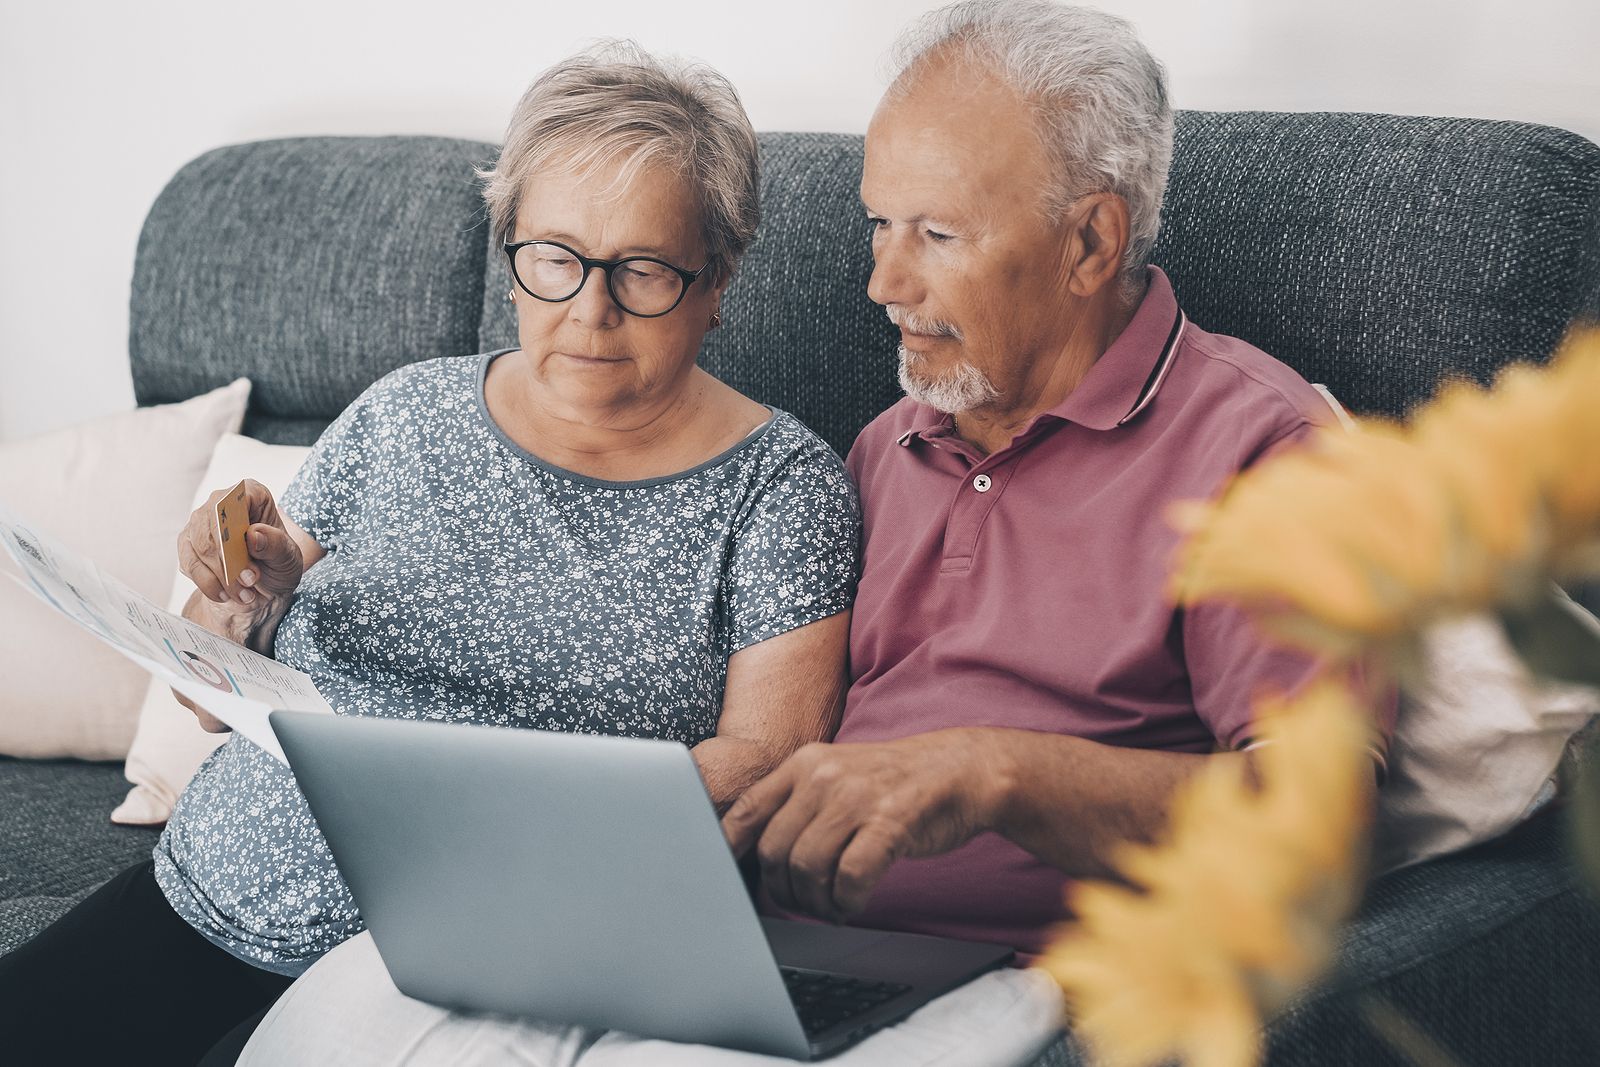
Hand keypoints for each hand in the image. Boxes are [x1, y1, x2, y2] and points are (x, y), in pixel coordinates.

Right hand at [176, 479, 303, 619]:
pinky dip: (208, 584)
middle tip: (250, 582)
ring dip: (220, 578)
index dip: (235, 534)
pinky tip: (227, 594)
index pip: (231, 503)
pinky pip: (189, 564)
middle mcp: (220, 503)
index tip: (250, 565)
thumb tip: (252, 534)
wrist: (264, 588)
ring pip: (198, 548)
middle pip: (211, 529)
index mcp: (251, 493)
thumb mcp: (289, 557)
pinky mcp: (188, 545)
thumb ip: (275, 544)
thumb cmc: (278, 564)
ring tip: (244, 594)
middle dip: (230, 563)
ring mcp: (200, 524)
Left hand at [721, 731, 1008, 922]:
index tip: (730, 878)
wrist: (959, 770)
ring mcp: (856, 798)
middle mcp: (823, 776)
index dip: (730, 850)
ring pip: (807, 868)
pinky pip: (849, 877)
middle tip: (804, 904)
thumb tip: (758, 853)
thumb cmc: (894, 783)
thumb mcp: (837, 776)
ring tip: (831, 907)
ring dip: (816, 902)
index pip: (747, 810)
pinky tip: (852, 902)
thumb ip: (798, 803)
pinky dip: (846, 901)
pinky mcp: (888, 822)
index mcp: (804, 763)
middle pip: (775, 850)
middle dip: (784, 891)